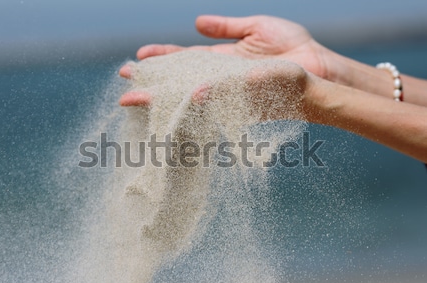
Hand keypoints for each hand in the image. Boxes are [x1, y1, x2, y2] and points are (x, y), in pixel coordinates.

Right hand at [119, 15, 330, 106]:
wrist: (318, 67)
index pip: (183, 59)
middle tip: (124, 85)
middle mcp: (220, 78)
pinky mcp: (244, 99)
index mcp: (220, 60)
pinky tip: (183, 97)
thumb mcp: (255, 28)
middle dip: (152, 82)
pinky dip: (201, 99)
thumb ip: (226, 27)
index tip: (136, 58)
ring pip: (190, 94)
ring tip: (136, 99)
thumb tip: (195, 23)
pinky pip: (219, 100)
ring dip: (164, 98)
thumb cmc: (291, 48)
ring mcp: (230, 90)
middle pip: (180, 81)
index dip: (160, 58)